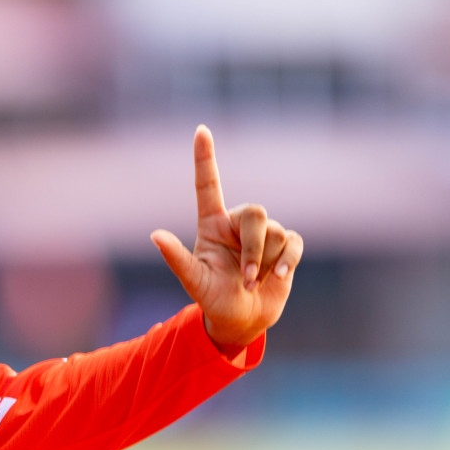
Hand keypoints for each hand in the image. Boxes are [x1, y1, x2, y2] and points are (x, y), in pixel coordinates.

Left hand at [150, 126, 302, 354]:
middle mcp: (237, 224)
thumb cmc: (212, 298)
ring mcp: (264, 235)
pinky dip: (288, 261)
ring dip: (267, 262)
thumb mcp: (193, 280)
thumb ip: (176, 258)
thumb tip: (155, 236)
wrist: (241, 319)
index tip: (201, 130)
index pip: (208, 185)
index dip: (205, 157)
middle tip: (247, 276)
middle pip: (256, 212)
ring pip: (276, 231)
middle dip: (254, 247)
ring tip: (254, 282)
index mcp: (211, 225)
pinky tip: (279, 277)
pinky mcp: (287, 247)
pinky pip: (294, 243)